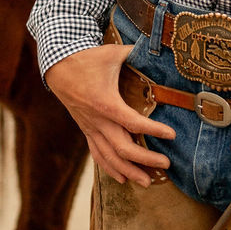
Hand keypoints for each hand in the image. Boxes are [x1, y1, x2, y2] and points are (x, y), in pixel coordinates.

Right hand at [45, 44, 174, 186]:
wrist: (59, 67)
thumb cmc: (89, 59)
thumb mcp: (112, 53)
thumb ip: (135, 52)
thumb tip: (157, 46)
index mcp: (106, 102)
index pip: (133, 122)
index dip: (154, 129)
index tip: (172, 135)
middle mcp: (97, 120)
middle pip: (123, 148)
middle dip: (145, 159)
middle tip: (166, 164)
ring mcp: (90, 128)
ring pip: (109, 157)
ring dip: (129, 171)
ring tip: (148, 182)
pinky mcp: (86, 130)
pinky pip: (97, 154)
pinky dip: (110, 168)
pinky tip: (122, 179)